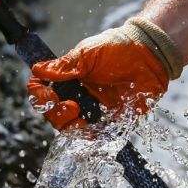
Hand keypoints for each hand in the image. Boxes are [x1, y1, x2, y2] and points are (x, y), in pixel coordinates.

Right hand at [27, 18, 181, 129]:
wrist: (149, 55)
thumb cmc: (118, 48)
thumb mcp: (87, 53)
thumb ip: (64, 66)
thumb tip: (38, 70)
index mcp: (69, 78)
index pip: (43, 90)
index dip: (39, 96)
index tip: (50, 97)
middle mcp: (78, 95)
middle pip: (54, 114)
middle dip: (56, 115)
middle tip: (72, 107)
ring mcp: (94, 109)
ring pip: (72, 129)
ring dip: (71, 129)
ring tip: (81, 120)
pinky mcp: (112, 120)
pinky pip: (96, 136)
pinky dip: (91, 139)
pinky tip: (92, 133)